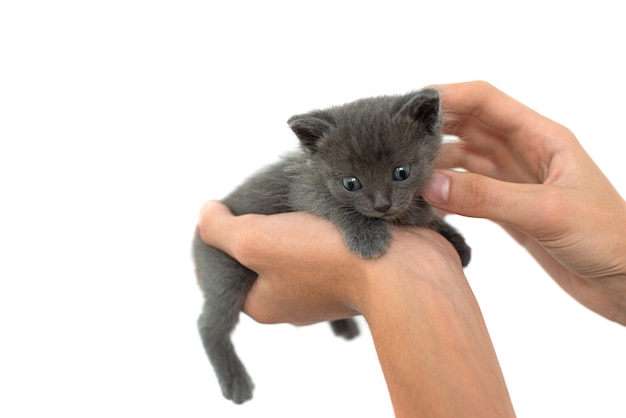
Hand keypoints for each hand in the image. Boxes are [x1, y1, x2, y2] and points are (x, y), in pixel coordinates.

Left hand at [197, 201, 461, 324]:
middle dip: (262, 227)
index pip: (227, 270)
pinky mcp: (353, 273)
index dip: (222, 236)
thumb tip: (207, 214)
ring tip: (298, 199)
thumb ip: (219, 229)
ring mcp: (325, 288)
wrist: (401, 268)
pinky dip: (324, 229)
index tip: (230, 210)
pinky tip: (327, 209)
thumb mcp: (254, 239)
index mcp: (263, 301)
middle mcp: (292, 300)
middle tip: (266, 198)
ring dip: (296, 225)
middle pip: (263, 258)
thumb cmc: (324, 255)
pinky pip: (328, 248)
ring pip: (297, 249)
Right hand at [423, 81, 625, 324]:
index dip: (446, 98)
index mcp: (541, 138)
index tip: (407, 108)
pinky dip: (444, 195)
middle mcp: (523, 154)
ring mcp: (514, 183)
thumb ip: (487, 198)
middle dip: (430, 131)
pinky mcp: (508, 211)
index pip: (484, 101)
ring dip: (434, 166)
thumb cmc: (608, 239)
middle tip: (392, 142)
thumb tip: (429, 185)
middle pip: (467, 128)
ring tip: (401, 176)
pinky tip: (424, 202)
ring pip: (463, 162)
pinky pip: (467, 193)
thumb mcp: (546, 212)